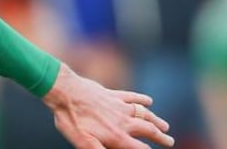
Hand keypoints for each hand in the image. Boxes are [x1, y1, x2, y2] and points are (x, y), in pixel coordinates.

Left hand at [42, 63, 173, 147]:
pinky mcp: (112, 94)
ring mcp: (119, 106)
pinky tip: (148, 101)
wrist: (64, 91)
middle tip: (170, 141)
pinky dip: (141, 99)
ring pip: (144, 114)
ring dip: (155, 120)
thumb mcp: (83, 142)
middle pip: (148, 130)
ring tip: (165, 126)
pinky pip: (131, 96)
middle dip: (160, 137)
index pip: (140, 148)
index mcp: (117, 136)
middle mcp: (123, 121)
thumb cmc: (71, 119)